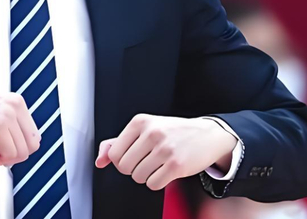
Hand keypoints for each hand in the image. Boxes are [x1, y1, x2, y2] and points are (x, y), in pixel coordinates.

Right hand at [0, 73, 40, 166]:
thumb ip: (8, 120)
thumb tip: (20, 143)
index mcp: (16, 101)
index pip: (34, 134)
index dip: (20, 147)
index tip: (5, 147)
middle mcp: (14, 106)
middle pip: (32, 145)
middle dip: (15, 155)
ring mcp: (6, 114)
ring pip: (22, 152)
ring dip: (6, 158)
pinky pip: (9, 153)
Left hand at [95, 114, 236, 190]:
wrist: (207, 135)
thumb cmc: (172, 132)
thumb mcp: (144, 129)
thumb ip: (117, 142)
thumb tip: (99, 160)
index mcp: (140, 122)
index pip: (114, 153)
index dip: (121, 161)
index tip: (132, 157)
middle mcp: (151, 133)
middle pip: (124, 167)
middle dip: (133, 169)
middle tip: (146, 162)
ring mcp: (164, 149)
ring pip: (138, 177)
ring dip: (146, 176)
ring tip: (157, 165)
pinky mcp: (176, 165)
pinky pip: (153, 184)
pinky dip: (157, 182)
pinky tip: (166, 171)